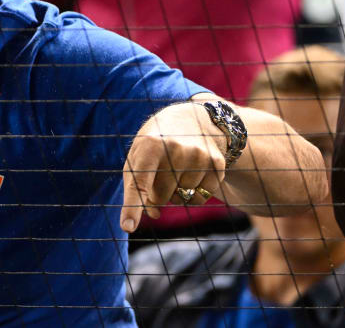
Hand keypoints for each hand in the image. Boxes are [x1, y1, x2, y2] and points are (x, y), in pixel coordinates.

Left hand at [119, 103, 227, 232]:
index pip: (139, 183)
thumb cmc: (156, 143)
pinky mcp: (216, 163)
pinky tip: (192, 173)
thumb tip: (152, 215)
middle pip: (161, 197)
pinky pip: (201, 198)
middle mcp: (175, 149)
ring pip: (183, 199)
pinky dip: (194, 193)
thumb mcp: (138, 155)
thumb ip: (137, 186)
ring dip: (176, 193)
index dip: (133, 207)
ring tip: (176, 169)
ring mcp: (199, 156)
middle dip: (157, 195)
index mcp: (150, 145)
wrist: (191, 119)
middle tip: (159, 174)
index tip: (127, 226)